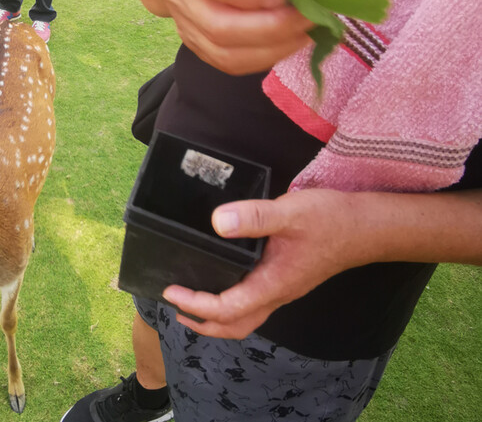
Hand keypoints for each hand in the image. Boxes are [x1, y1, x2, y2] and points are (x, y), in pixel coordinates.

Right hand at [159, 0, 312, 73]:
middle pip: (220, 26)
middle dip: (272, 27)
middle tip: (308, 17)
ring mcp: (186, 27)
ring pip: (225, 53)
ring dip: (272, 48)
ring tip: (304, 32)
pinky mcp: (198, 48)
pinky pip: (230, 64)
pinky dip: (264, 58)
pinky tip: (287, 43)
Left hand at [162, 189, 367, 338]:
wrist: (368, 227)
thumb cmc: (332, 220)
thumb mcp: (290, 212)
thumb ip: (255, 217)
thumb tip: (218, 223)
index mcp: (273, 284)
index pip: (226, 309)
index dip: (195, 304)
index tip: (170, 291)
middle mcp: (277, 294)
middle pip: (234, 326)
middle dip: (202, 323)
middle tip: (175, 306)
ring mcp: (283, 289)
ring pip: (245, 317)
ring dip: (216, 316)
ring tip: (192, 300)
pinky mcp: (287, 279)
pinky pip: (254, 302)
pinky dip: (232, 301)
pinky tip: (223, 279)